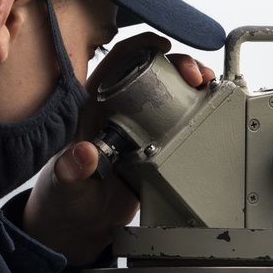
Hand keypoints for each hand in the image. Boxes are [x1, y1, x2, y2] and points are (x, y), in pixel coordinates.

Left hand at [22, 33, 214, 264]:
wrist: (79, 226)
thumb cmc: (62, 196)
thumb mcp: (64, 184)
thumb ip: (71, 170)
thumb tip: (84, 154)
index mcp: (92, 106)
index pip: (116, 63)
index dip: (140, 47)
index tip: (162, 45)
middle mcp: (118, 111)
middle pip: (151, 73)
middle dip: (177, 65)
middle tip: (194, 74)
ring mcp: (140, 129)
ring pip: (170, 95)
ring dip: (191, 86)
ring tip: (208, 86)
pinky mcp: (156, 148)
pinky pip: (179, 123)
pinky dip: (197, 112)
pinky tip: (209, 111)